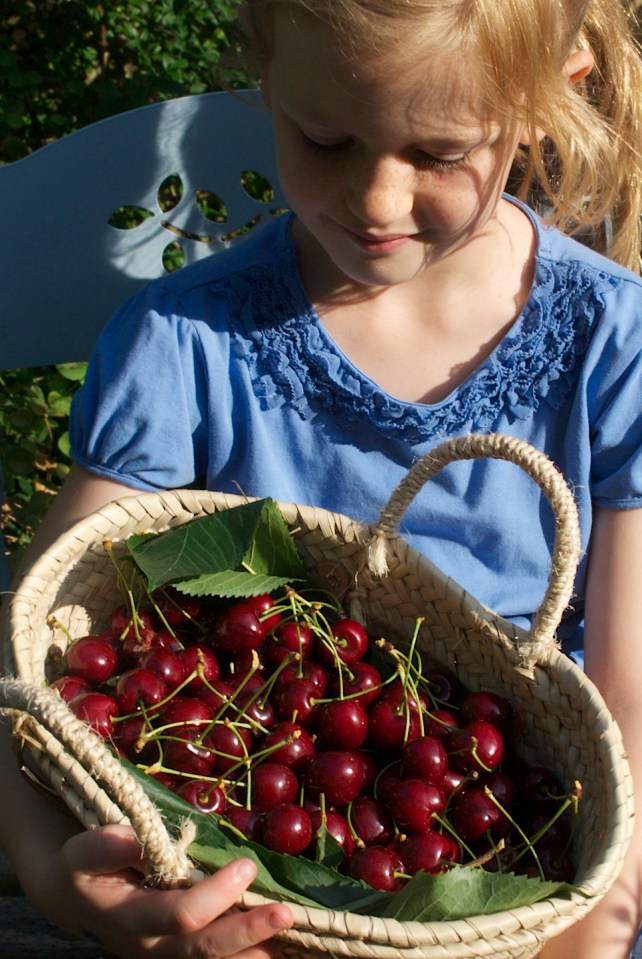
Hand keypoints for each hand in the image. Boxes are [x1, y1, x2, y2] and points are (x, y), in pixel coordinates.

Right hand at [19, 823, 293, 958]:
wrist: (74, 900)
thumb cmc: (83, 869)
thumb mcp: (81, 852)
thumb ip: (106, 846)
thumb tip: (135, 836)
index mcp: (131, 920)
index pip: (181, 916)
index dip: (215, 894)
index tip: (246, 866)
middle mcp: (153, 948)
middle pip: (206, 950)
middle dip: (248, 933)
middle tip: (286, 914)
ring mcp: (168, 958)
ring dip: (254, 953)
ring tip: (293, 939)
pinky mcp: (182, 955)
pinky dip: (248, 953)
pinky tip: (280, 946)